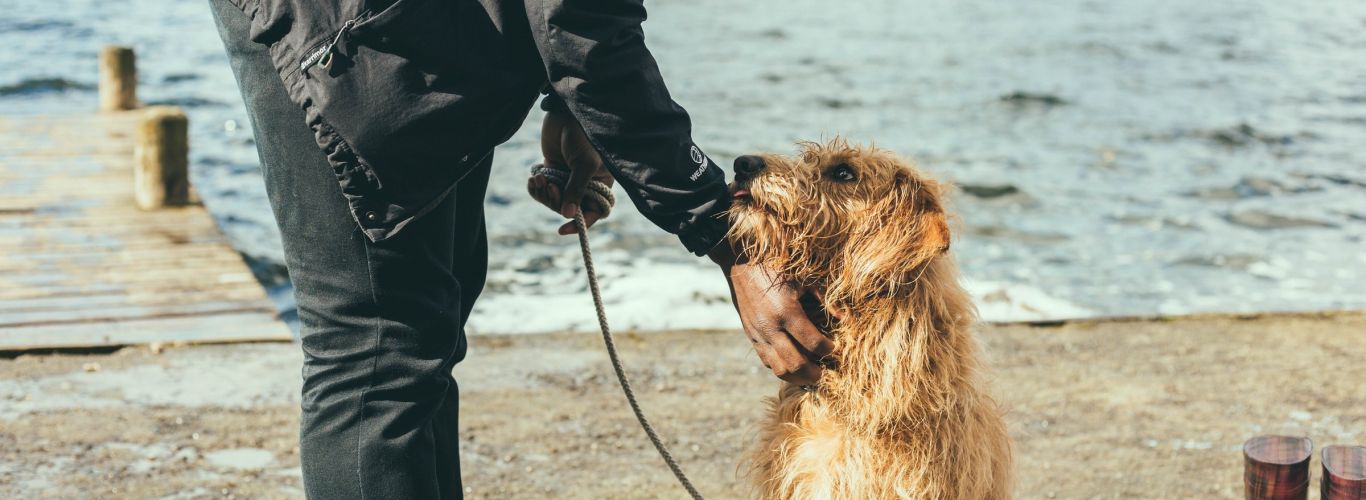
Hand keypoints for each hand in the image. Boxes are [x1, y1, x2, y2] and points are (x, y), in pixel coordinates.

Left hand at [527, 109, 614, 234]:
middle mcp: (584, 184)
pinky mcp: (551, 170)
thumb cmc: (584, 136)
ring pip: (552, 200)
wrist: (566, 112)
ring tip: (538, 178)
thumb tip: (567, 215)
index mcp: (600, 184)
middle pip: (568, 208)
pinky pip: (541, 189)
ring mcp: (566, 178)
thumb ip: (576, 190)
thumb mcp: (584, 164)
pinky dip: (535, 187)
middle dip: (555, 202)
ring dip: (543, 193)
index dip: (580, 223)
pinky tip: (533, 177)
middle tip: (549, 188)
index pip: (593, 211)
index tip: (562, 229)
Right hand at [710, 244, 833, 384]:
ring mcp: (758, 334)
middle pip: (795, 364)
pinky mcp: (750, 336)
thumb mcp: (804, 278)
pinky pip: (766, 361)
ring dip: (796, 376)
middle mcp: (770, 327)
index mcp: (786, 311)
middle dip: (814, 372)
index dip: (828, 349)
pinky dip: (781, 367)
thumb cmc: (777, 266)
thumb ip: (826, 299)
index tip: (835, 347)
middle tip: (826, 372)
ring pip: (778, 369)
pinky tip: (793, 364)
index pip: (813, 343)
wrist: (741, 262)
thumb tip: (845, 318)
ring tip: (810, 374)